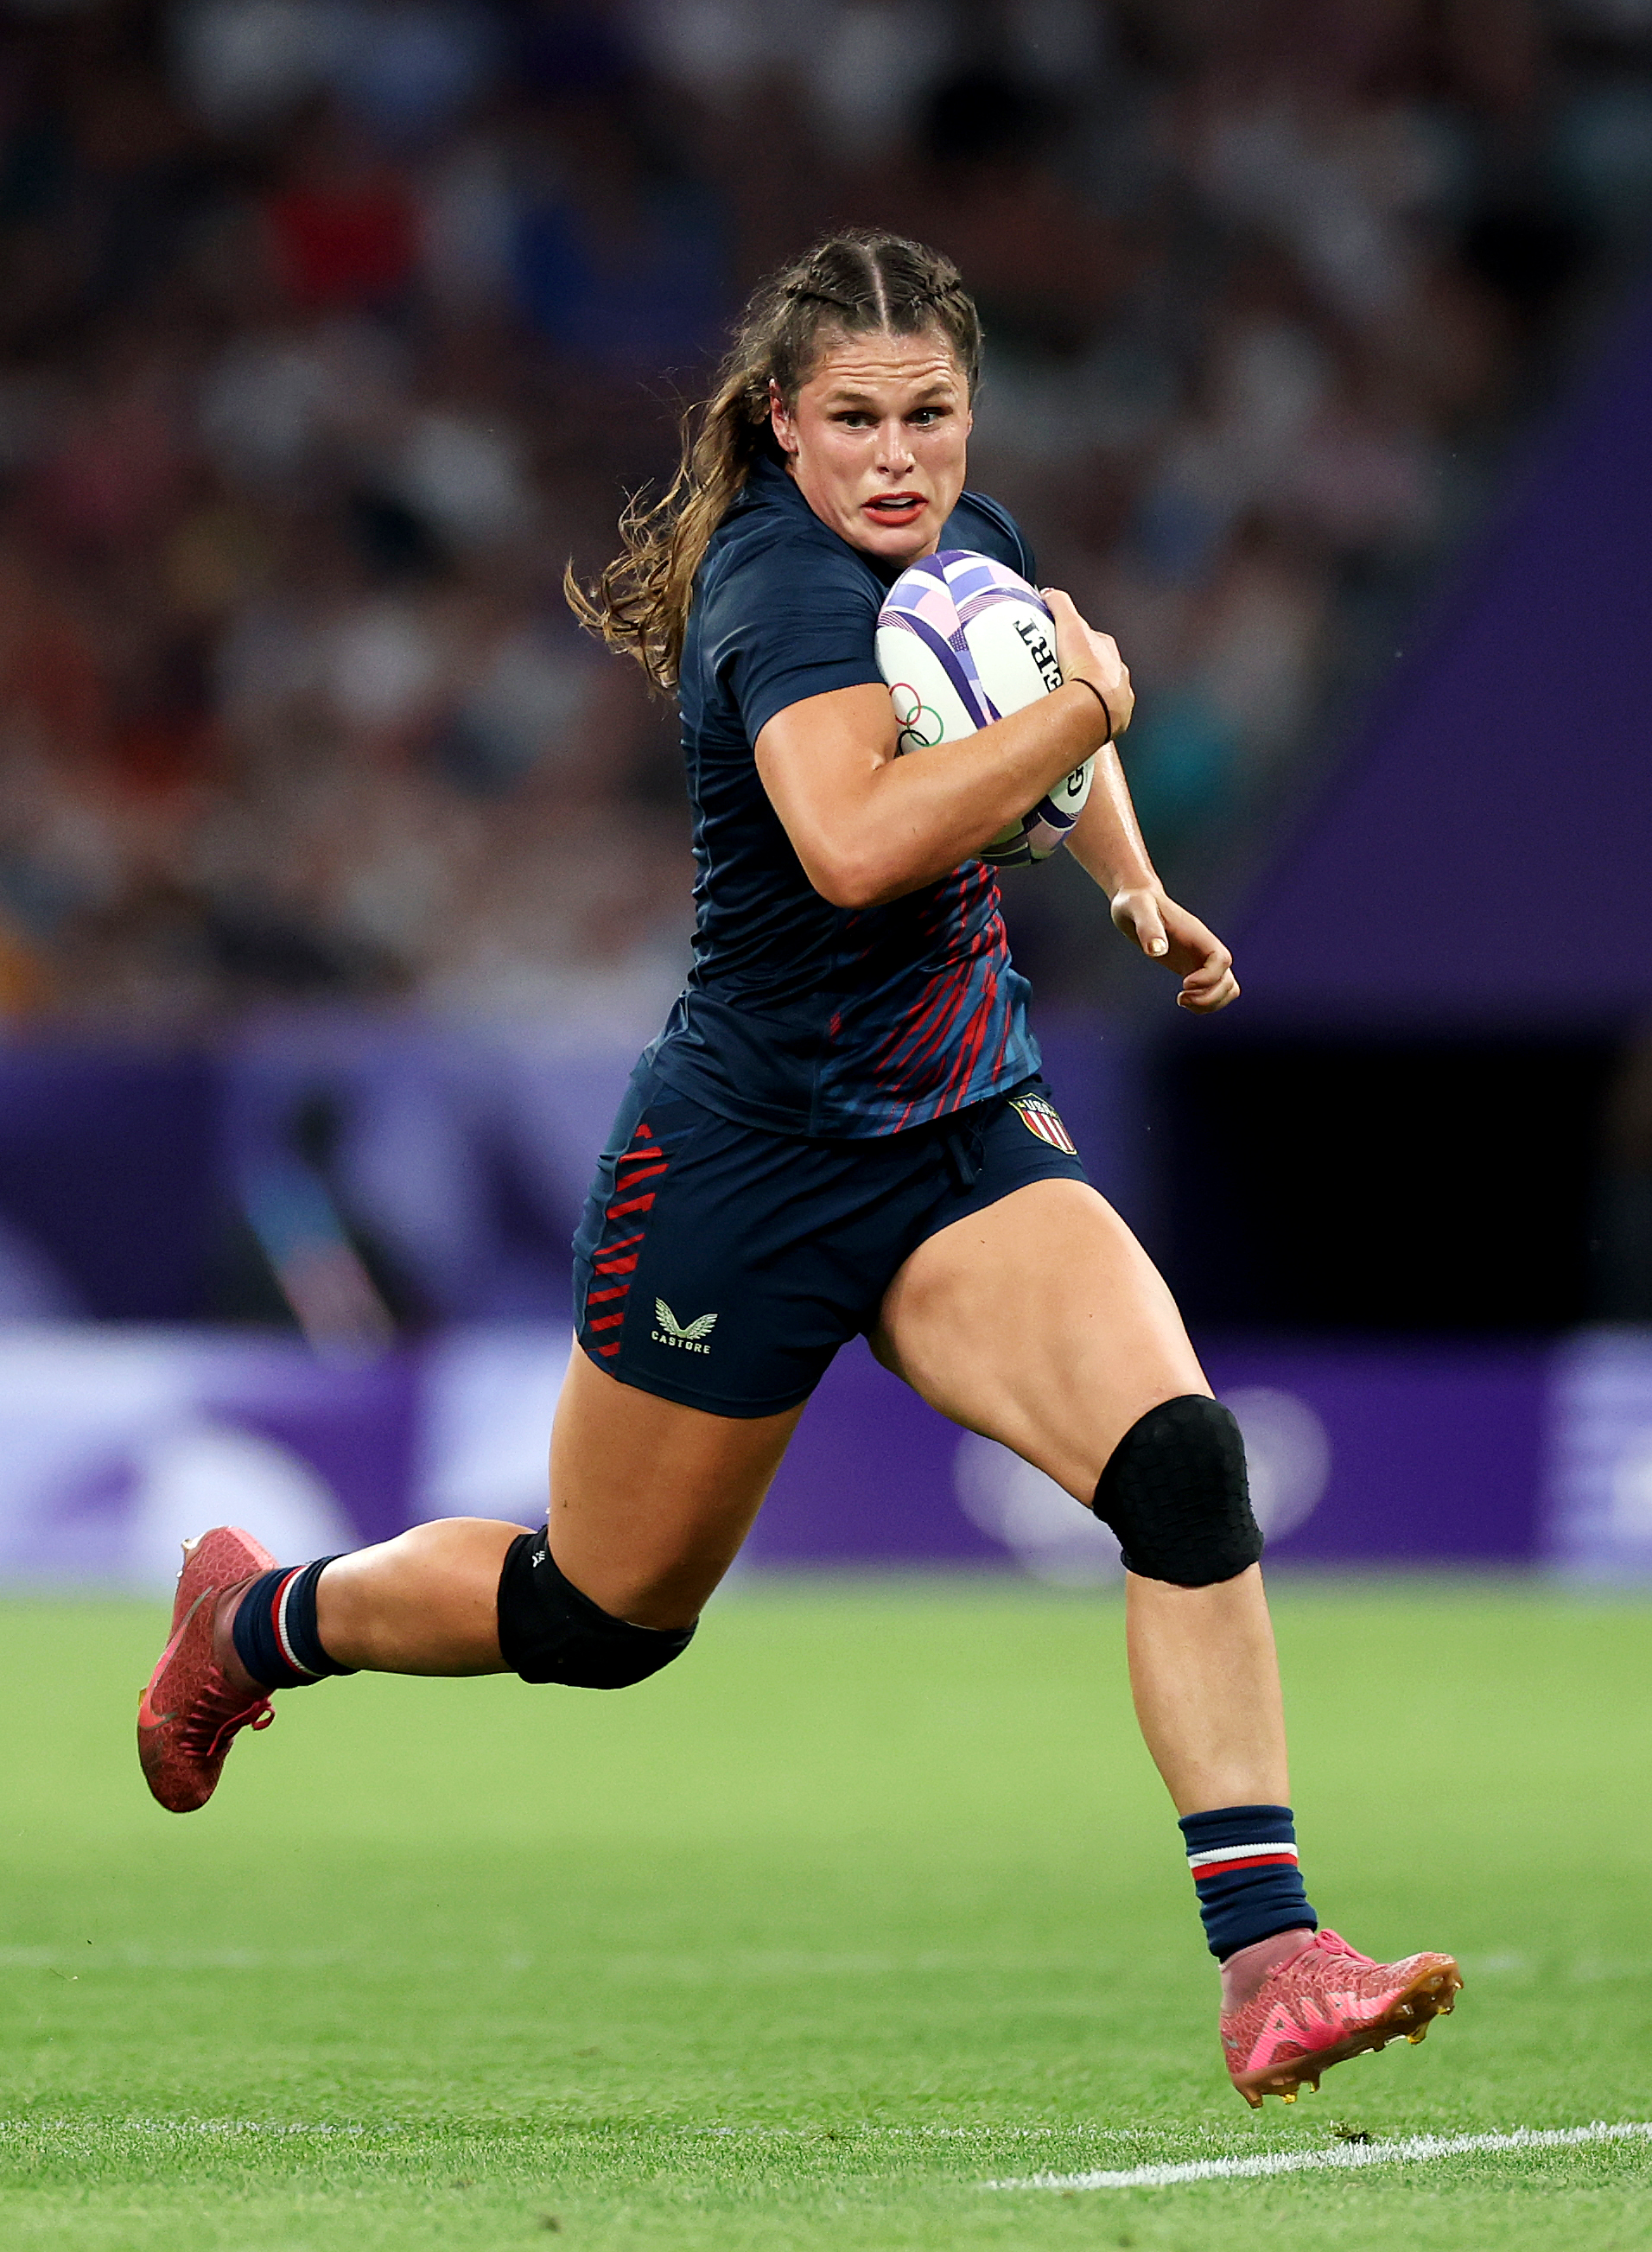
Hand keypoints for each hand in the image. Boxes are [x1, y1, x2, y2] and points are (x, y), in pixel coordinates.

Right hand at [1042, 587, 1133, 737]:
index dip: (1079, 641)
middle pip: (1099, 668)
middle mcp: (1118, 675)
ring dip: (1086, 695)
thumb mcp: (1070, 625)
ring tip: (1065, 701)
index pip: (1094, 641)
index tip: (1064, 646)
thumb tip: (1050, 593)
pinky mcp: (1113, 722)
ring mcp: (1117, 699)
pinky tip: (1072, 719)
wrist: (1097, 706)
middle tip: (1060, 676)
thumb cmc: (1087, 667)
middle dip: (1084, 670)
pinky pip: (1097, 717)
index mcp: (1109, 652)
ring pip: (1101, 694)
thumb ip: (1060, 605)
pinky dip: (1086, 716)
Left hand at [1110, 887, 1239, 1011]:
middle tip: (1181, 998)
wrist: (1133, 901)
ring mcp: (1200, 959)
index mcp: (1197, 934)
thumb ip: (1148, 926)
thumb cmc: (1134, 902)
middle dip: (1209, 997)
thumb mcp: (1137, 908)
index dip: (1209, 977)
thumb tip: (1156, 951)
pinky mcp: (1191, 968)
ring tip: (1182, 1000)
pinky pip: (1213, 991)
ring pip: (1226, 988)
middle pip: (1228, 980)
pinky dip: (1204, 1003)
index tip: (1184, 983)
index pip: (1222, 959)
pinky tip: (1181, 999)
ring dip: (1210, 1003)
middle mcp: (1204, 948)